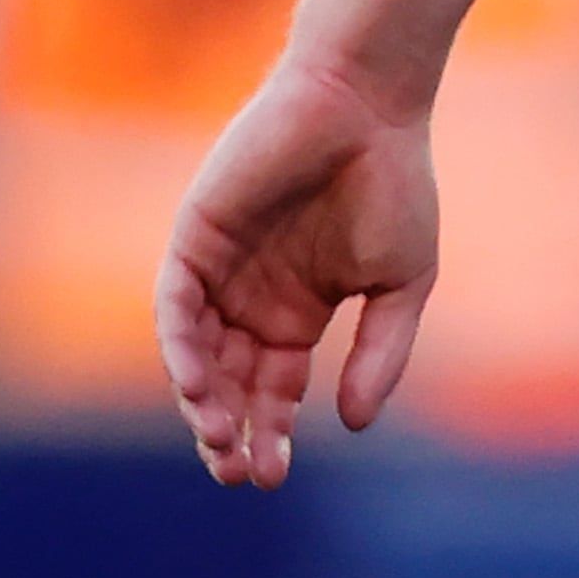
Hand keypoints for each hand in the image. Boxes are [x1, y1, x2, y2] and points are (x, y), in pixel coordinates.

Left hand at [158, 59, 437, 487]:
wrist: (367, 102)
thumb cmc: (394, 181)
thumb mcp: (402, 282)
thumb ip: (380, 351)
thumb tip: (351, 425)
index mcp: (300, 309)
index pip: (274, 388)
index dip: (271, 433)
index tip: (274, 475)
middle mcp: (252, 296)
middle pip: (229, 382)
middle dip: (230, 430)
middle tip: (238, 471)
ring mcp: (221, 268)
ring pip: (196, 353)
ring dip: (203, 400)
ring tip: (219, 437)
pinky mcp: (196, 237)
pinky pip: (176, 306)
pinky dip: (181, 346)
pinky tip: (200, 381)